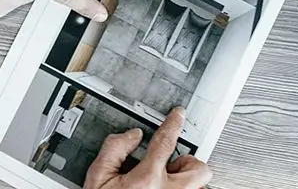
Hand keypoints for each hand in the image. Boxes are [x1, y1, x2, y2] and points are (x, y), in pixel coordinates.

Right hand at [84, 108, 211, 188]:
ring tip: (167, 184)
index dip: (173, 124)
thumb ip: (113, 150)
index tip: (178, 116)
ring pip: (200, 185)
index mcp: (147, 180)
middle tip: (173, 164)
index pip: (166, 142)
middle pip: (199, 169)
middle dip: (189, 162)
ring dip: (186, 180)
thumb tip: (130, 136)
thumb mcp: (97, 178)